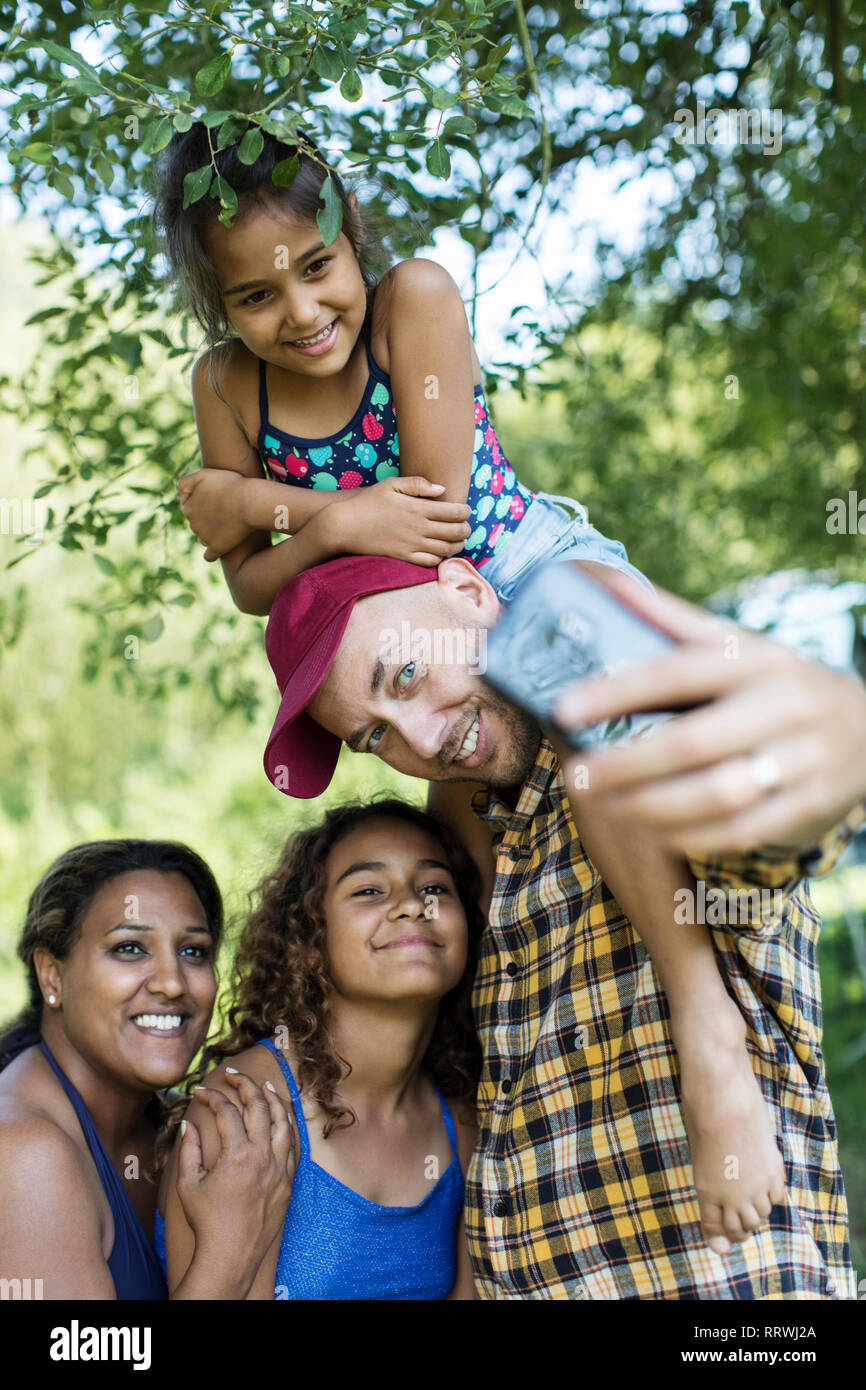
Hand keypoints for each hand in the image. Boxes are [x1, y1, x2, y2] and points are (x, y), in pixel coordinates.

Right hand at [176, 1070, 296, 1259]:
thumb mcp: (188, 1184)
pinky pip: (293, 1145)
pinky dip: (287, 1126)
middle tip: (233, 1074)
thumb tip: (187, 1123)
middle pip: (259, 1106)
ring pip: (283, 1122)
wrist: (231, 1256)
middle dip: (245, 1085)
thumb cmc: (206, 1222)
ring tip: (264, 1085)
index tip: (200, 1091)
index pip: (227, 1112)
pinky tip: (281, 1117)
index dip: (212, 1097)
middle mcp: (264, 1157)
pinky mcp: (288, 1182)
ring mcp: (280, 1169)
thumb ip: (189, 1149)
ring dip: (273, 1099)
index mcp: (238, 1155)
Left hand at [179, 469, 253, 560]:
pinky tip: (220, 547)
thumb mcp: (203, 475)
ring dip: (213, 531)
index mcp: (188, 508)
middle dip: (206, 516)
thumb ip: (186, 483)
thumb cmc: (230, 485)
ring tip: (229, 522)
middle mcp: (193, 525)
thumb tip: (180, 495)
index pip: (188, 504)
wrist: (250, 503)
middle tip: (225, 508)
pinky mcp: (217, 547)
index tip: (216, 496)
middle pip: (197, 521)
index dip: (202, 499)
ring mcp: (205, 537)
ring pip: (204, 536)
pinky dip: (213, 552)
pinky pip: (209, 555)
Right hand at [328, 475, 470, 564]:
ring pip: (446, 549)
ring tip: (458, 541)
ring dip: (457, 545)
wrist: (344, 526)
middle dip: (466, 529)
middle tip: (466, 527)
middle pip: (455, 532)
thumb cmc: (367, 503)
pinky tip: (440, 553)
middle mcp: (418, 528)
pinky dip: (440, 559)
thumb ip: (417, 484)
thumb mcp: (390, 485)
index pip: (454, 511)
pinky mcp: (403, 557)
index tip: (466, 511)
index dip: (466, 511)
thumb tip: (441, 489)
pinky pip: (429, 562)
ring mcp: (412, 544)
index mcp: (418, 508)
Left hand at [552, 568, 865, 857]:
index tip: (565, 708)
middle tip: (577, 775)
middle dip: (625, 764)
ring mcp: (801, 761)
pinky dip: (690, 835)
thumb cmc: (776, 683)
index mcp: (758, 660)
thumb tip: (609, 584)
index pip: (678, 672)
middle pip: (693, 742)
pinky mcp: (808, 806)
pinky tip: (652, 829)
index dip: (617, 691)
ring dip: (652, 806)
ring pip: (718, 794)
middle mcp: (783, 707)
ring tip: (609, 804)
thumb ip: (673, 620)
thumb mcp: (738, 645)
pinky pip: (742, 832)